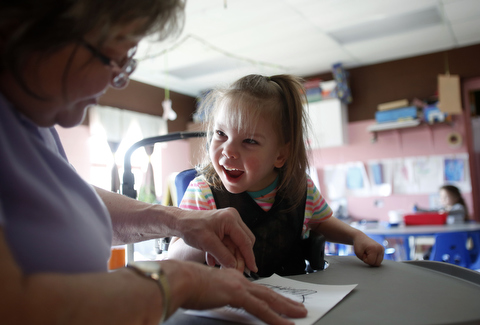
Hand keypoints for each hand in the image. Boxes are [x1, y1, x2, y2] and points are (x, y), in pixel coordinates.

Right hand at [164, 260, 306, 324]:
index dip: (269, 296)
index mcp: (231, 278)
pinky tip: (285, 324)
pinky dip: (275, 318)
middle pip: (267, 292)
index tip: (279, 301)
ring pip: (268, 299)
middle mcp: (238, 279)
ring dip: (286, 307)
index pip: (255, 289)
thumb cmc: (185, 285)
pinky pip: (260, 309)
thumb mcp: (205, 290)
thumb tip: (217, 299)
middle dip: (284, 301)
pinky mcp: (237, 295)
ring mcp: (239, 286)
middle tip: (298, 308)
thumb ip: (216, 294)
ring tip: (299, 314)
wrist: (179, 279)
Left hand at [176, 207, 257, 271]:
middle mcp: (232, 217)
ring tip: (222, 267)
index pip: (245, 241)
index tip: (252, 268)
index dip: (249, 256)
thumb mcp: (207, 244)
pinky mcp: (224, 226)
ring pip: (237, 243)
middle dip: (240, 257)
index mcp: (230, 219)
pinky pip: (230, 241)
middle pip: (245, 241)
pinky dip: (224, 252)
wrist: (180, 222)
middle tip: (237, 270)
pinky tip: (214, 260)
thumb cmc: (191, 228)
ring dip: (230, 256)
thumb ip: (223, 255)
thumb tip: (234, 266)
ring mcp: (229, 221)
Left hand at [353, 233, 383, 265]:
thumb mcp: (359, 254)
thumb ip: (367, 261)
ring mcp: (382, 249)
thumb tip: (376, 264)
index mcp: (374, 248)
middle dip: (370, 260)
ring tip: (368, 253)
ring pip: (379, 262)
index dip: (365, 259)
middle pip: (377, 263)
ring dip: (372, 260)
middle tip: (365, 254)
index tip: (363, 253)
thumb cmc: (358, 245)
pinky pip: (379, 259)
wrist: (360, 237)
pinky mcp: (382, 250)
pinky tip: (371, 253)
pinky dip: (374, 258)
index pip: (371, 262)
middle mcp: (380, 248)